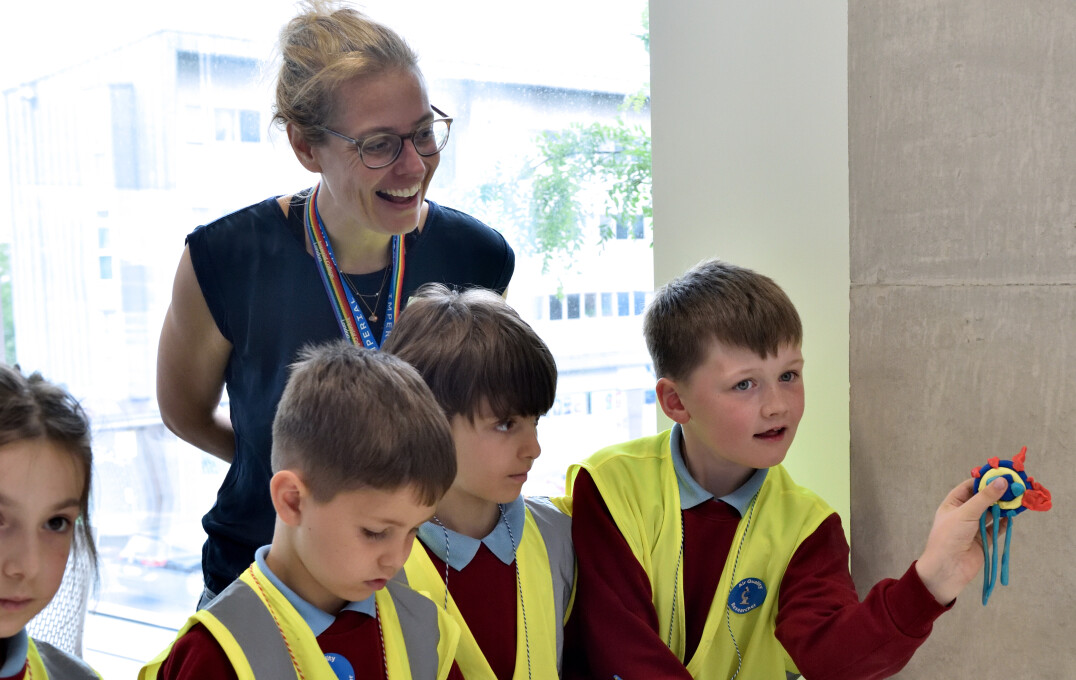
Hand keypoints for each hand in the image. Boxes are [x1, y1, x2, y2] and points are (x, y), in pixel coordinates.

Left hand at [915, 477, 1007, 604]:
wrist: (947, 569)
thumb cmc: (949, 537)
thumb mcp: (966, 513)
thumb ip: (985, 498)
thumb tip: (1002, 481)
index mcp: (952, 504)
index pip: (969, 486)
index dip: (984, 480)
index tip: (1001, 474)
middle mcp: (962, 514)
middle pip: (983, 499)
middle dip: (997, 493)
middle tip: (1015, 486)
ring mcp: (973, 528)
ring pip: (991, 513)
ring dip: (1003, 507)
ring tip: (1018, 499)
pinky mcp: (983, 541)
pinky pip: (996, 529)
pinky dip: (1004, 523)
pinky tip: (1013, 516)